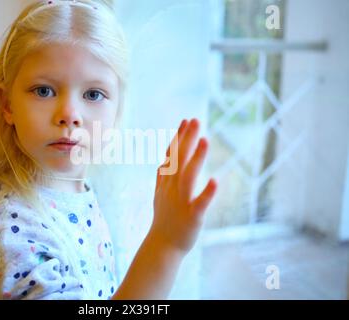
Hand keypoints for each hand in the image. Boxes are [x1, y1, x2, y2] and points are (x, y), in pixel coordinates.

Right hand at [151, 118, 216, 254]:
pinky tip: (216, 181)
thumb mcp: (159, 195)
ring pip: (188, 177)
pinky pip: (200, 203)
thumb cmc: (164, 219)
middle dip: (187, 140)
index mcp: (166, 183)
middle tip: (195, 120)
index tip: (186, 121)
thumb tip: (161, 162)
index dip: (179, 138)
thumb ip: (161, 178)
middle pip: (179, 161)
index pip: (171, 156)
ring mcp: (181, 202)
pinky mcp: (192, 216)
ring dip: (196, 158)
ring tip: (205, 140)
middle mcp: (172, 189)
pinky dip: (207, 192)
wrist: (162, 246)